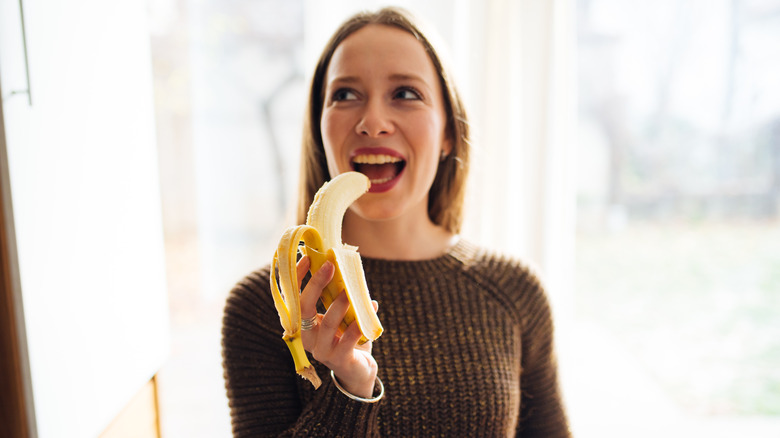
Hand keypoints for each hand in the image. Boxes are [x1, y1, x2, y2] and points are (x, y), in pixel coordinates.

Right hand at [296, 256, 378, 397]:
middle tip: (331, 266)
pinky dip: (360, 322)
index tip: (309, 257)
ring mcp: (322, 351)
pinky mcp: (339, 360)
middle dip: (317, 284)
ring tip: (352, 291)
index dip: (298, 277)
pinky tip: (372, 307)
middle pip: (305, 308)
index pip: (294, 297)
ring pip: (328, 323)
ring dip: (341, 304)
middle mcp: (307, 338)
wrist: (358, 371)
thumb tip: (344, 266)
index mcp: (303, 325)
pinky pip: (349, 339)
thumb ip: (337, 296)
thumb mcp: (339, 315)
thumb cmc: (346, 337)